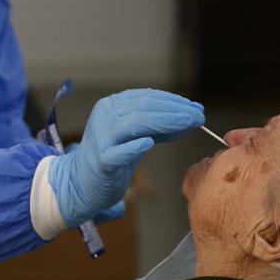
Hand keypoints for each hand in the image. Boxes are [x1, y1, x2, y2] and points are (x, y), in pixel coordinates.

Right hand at [49, 89, 203, 226]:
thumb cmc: (112, 158)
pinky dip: (134, 147)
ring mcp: (102, 138)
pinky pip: (119, 153)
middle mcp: (105, 116)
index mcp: (111, 105)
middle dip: (176, 110)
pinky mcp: (101, 162)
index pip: (147, 97)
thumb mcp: (136, 136)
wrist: (80, 182)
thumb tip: (189, 117)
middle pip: (144, 108)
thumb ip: (158, 126)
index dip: (174, 100)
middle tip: (199, 116)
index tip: (195, 107)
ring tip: (189, 124)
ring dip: (165, 122)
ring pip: (134, 124)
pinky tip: (150, 143)